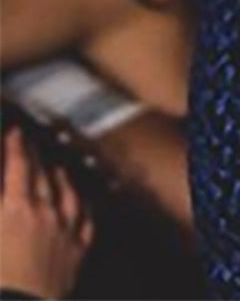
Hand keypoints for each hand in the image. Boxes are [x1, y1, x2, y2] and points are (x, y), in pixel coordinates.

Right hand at [1, 126, 94, 299]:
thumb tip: (1, 195)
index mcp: (14, 209)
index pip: (17, 168)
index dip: (15, 147)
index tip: (16, 132)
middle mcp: (44, 213)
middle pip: (42, 177)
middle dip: (36, 157)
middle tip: (32, 144)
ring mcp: (64, 231)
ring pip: (68, 194)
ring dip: (62, 177)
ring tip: (58, 166)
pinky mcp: (77, 252)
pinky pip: (86, 222)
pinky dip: (84, 207)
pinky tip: (83, 201)